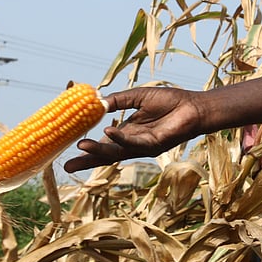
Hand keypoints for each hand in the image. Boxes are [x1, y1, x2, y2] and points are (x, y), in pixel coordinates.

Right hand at [63, 86, 204, 171]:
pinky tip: (108, 132)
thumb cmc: (170, 101)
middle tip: (67, 165)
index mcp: (127, 132)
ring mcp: (142, 146)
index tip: (67, 147)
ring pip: (116, 151)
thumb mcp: (138, 97)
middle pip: (106, 153)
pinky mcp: (153, 145)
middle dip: (87, 160)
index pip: (103, 142)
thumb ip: (118, 100)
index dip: (87, 145)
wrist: (194, 106)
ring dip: (98, 150)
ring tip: (80, 146)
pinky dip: (120, 138)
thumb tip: (96, 103)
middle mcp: (132, 142)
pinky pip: (133, 143)